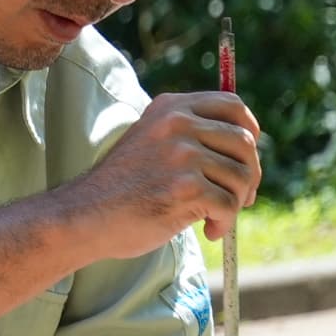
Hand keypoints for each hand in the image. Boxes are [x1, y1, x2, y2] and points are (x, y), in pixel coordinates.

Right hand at [67, 92, 262, 258]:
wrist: (85, 216)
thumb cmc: (121, 188)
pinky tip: (207, 230)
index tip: (247, 153)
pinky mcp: (186, 188)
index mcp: (170, 108)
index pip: (232, 105)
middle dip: (249, 174)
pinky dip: (223, 223)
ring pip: (241, 176)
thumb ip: (187, 135)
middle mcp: (177, 124)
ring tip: (215, 218)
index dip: (250, 129)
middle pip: (244, 142)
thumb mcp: (150, 142)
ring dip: (236, 203)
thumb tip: (246, 148)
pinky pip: (229, 204)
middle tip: (241, 197)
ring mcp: (182, 155)